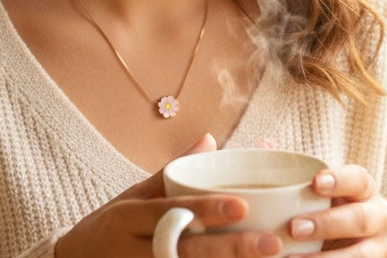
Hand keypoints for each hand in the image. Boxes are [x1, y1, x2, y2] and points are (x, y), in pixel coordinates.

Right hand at [55, 134, 281, 257]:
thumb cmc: (113, 226)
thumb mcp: (134, 195)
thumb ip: (172, 173)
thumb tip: (210, 139)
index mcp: (129, 217)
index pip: (173, 211)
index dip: (207, 209)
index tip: (243, 205)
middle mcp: (132, 251)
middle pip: (187, 252)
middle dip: (231, 249)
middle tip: (273, 243)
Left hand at [288, 164, 386, 255]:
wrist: (365, 238)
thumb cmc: (334, 204)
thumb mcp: (326, 187)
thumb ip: (298, 170)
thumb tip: (264, 143)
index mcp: (364, 189)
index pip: (358, 179)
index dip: (339, 179)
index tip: (315, 181)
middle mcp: (378, 217)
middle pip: (359, 219)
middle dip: (327, 224)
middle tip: (294, 227)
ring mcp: (378, 248)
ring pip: (360, 256)